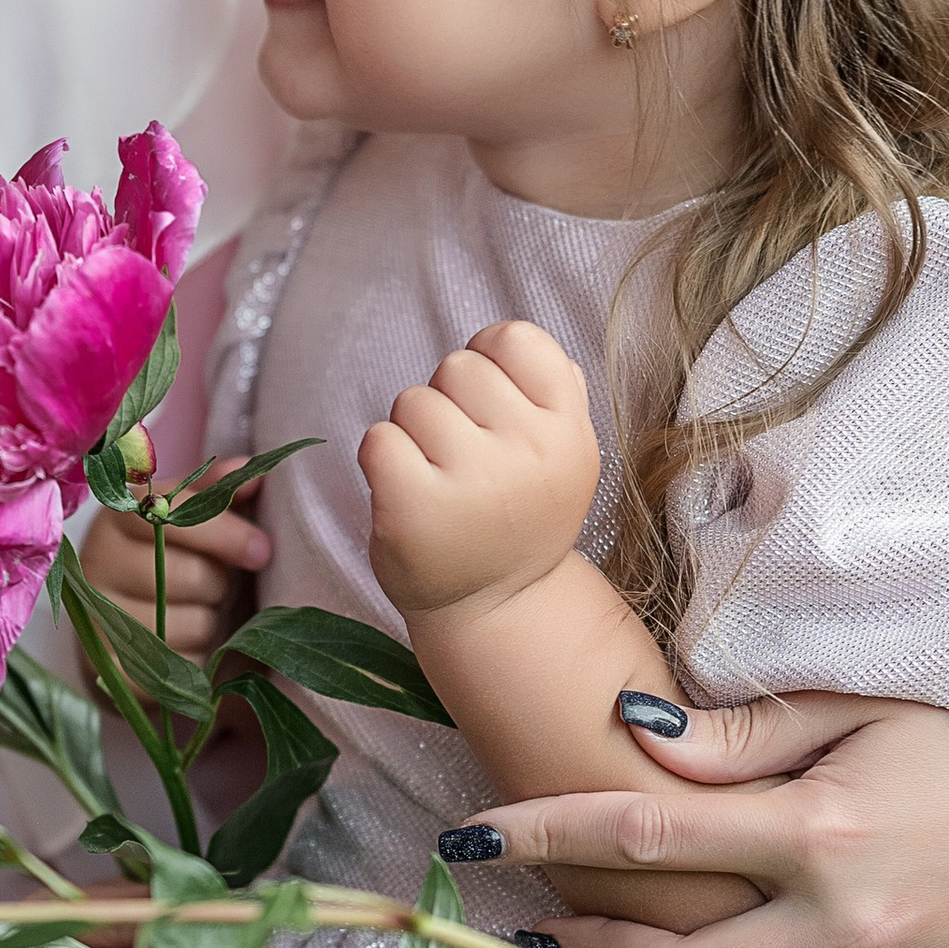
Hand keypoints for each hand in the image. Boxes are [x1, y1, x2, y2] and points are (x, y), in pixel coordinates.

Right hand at [77, 498, 271, 658]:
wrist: (137, 625)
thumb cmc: (178, 559)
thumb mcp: (196, 520)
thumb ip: (220, 494)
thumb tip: (252, 473)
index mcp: (119, 515)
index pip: (169, 516)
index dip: (222, 533)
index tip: (263, 551)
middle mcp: (97, 562)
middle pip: (181, 575)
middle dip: (216, 585)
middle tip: (217, 586)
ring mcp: (95, 617)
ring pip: (180, 625)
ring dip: (207, 625)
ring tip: (198, 614)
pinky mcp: (105, 666)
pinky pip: (169, 669)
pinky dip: (193, 663)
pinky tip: (190, 649)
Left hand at [360, 320, 603, 619]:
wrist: (496, 609)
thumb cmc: (520, 514)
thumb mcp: (564, 455)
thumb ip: (553, 390)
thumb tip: (507, 342)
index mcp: (570, 432)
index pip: (516, 338)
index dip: (491, 358)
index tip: (490, 404)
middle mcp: (529, 454)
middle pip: (458, 365)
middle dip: (449, 401)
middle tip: (465, 458)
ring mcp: (472, 482)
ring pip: (413, 400)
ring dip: (414, 434)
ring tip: (440, 480)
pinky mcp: (412, 508)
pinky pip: (378, 439)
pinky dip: (382, 461)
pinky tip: (407, 495)